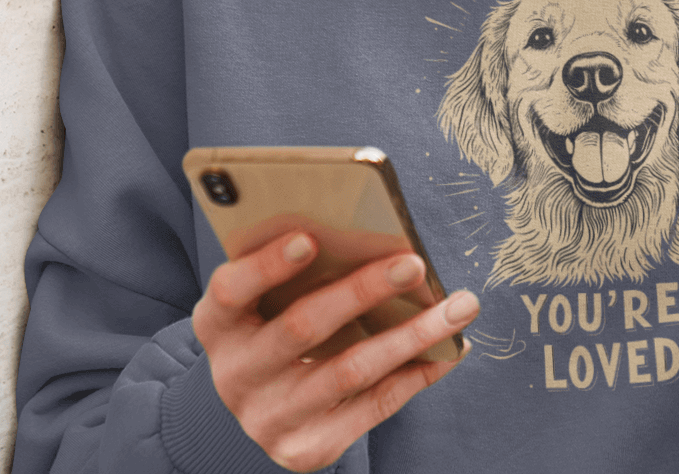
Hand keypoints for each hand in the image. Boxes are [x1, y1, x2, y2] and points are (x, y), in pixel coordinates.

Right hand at [191, 234, 478, 471]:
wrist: (256, 408)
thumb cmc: (272, 324)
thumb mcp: (264, 298)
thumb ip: (296, 268)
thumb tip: (370, 230)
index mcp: (218, 324)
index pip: (231, 291)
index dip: (266, 266)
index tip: (308, 238)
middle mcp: (236, 374)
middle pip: (302, 327)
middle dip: (362, 291)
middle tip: (414, 263)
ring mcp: (270, 418)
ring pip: (350, 371)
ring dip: (412, 335)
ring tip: (460, 306)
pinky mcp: (306, 449)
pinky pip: (372, 407)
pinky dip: (417, 374)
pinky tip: (451, 350)